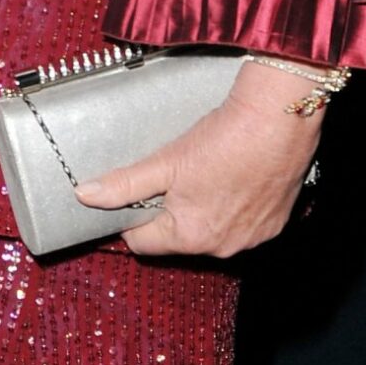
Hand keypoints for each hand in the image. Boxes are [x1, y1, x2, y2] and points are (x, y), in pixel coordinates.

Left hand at [75, 60, 324, 257]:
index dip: (134, 217)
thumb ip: (124, 184)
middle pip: (179, 237)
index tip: (140, 192)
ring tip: (208, 173)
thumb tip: (85, 196)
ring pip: (211, 231)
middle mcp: (223, 247)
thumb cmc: (225, 138)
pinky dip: (235, 207)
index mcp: (191, 236)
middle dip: (171, 212)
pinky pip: (243, 224)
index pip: (143, 243)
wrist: (280, 117)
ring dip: (204, 211)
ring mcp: (253, 238)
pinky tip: (235, 178)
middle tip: (176, 175)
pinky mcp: (276, 224)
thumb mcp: (166, 161)